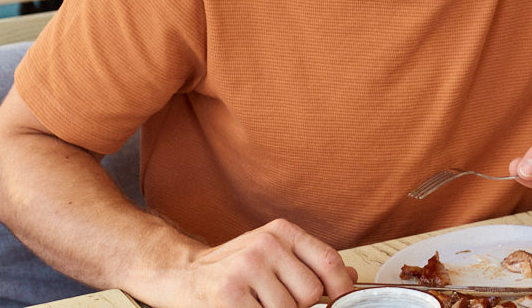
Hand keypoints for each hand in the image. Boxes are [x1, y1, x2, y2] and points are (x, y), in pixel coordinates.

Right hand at [174, 218, 354, 307]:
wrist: (180, 274)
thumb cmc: (232, 268)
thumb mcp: (274, 256)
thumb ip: (309, 264)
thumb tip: (352, 276)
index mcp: (281, 232)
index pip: (328, 260)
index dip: (341, 287)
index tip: (339, 301)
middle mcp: (266, 244)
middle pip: (311, 291)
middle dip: (299, 306)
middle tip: (273, 300)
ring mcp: (247, 268)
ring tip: (255, 303)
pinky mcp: (229, 294)